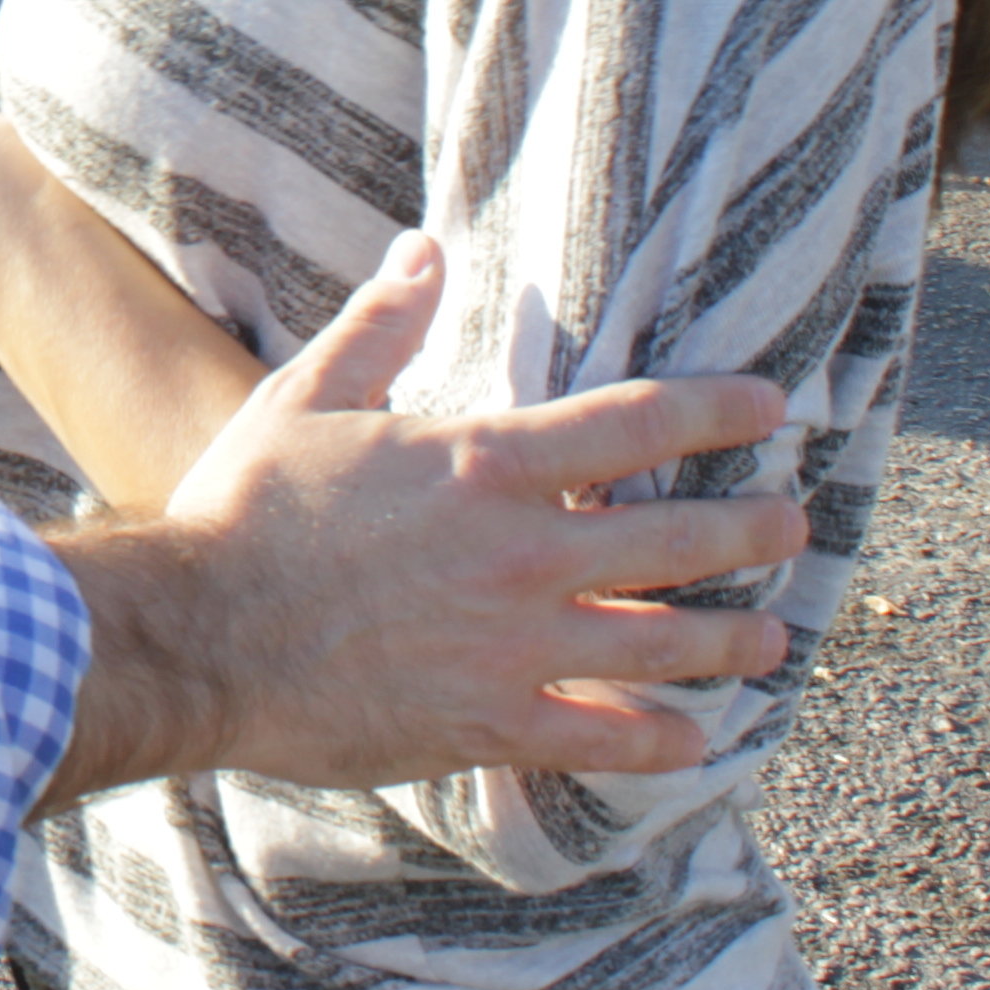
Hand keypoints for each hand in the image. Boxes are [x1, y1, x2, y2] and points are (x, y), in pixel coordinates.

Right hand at [42, 236, 800, 799]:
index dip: (715, 410)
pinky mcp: (489, 723)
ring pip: (661, 644)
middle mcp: (522, 552)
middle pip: (677, 538)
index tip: (771, 406)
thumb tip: (426, 250)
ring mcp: (515, 645)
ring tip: (771, 640)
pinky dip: (658, 740)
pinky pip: (601, 738)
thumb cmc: (246, 510)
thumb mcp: (306, 396)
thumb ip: (381, 325)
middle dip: (750, 530)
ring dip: (729, 641)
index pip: (634, 423)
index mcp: (484, 462)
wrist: (197, 636)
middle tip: (793, 524)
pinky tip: (693, 738)